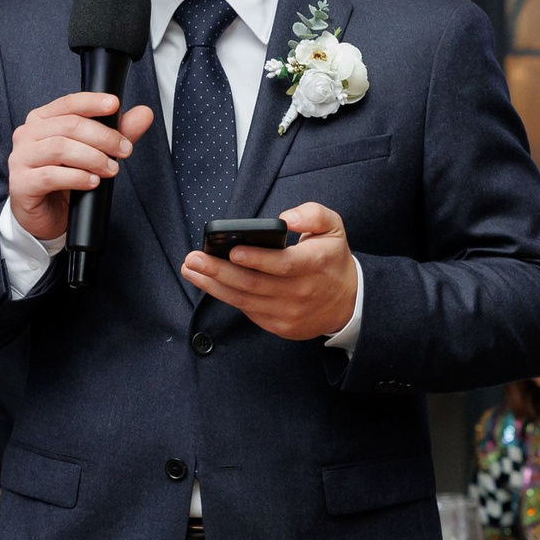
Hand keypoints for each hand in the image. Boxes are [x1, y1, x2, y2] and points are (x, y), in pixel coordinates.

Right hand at [8, 90, 153, 245]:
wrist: (45, 215)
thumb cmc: (64, 180)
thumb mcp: (94, 153)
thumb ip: (117, 133)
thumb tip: (144, 114)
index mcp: (42, 120)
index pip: (68, 103)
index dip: (92, 102)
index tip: (115, 105)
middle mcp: (28, 134)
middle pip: (69, 125)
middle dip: (103, 137)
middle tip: (124, 150)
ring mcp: (21, 158)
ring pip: (60, 148)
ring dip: (92, 158)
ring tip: (111, 169)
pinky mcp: (21, 183)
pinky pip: (51, 175)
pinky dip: (77, 177)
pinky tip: (92, 182)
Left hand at [182, 202, 358, 339]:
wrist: (347, 302)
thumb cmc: (331, 259)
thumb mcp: (334, 227)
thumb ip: (313, 214)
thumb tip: (287, 217)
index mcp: (313, 265)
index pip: (282, 264)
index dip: (256, 259)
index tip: (232, 251)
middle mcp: (300, 292)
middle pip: (254, 284)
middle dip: (219, 272)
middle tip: (194, 259)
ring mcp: (289, 312)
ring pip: (245, 300)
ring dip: (214, 286)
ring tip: (191, 271)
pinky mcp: (280, 326)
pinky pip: (249, 311)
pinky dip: (227, 297)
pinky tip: (210, 284)